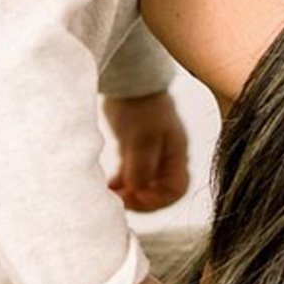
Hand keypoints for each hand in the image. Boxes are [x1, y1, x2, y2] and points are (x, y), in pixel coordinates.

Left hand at [103, 89, 189, 212]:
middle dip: (140, 201)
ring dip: (128, 195)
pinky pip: (129, 178)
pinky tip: (107, 186)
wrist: (128, 82)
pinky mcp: (133, 152)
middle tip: (119, 200)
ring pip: (142, 187)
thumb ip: (141, 165)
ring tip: (110, 196)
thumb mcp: (143, 136)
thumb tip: (136, 192)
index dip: (158, 200)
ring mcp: (150, 156)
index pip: (176, 190)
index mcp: (176, 155)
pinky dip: (119, 186)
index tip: (136, 197)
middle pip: (159, 193)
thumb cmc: (141, 105)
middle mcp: (166, 159)